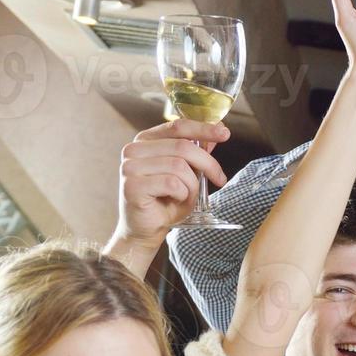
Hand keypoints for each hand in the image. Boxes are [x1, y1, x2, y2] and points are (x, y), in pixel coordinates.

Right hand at [114, 119, 228, 247]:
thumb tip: (219, 131)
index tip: (225, 134)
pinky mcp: (132, 186)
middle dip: (208, 164)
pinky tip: (175, 201)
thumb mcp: (187, 173)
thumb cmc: (166, 201)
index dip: (203, 128)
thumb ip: (198, 152)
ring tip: (186, 196)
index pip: (178, 126)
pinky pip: (171, 184)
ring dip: (192, 186)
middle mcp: (133, 150)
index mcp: (145, 140)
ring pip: (179, 167)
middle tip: (219, 179)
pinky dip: (182, 195)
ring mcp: (130, 167)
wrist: (146, 229)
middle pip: (183, 147)